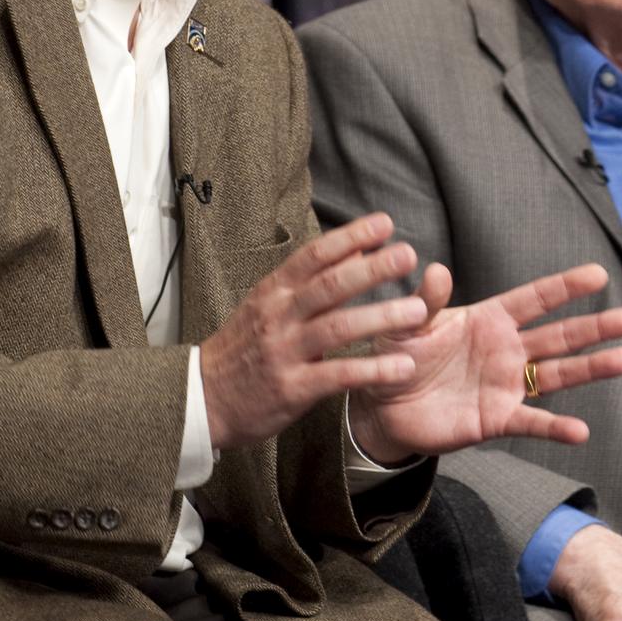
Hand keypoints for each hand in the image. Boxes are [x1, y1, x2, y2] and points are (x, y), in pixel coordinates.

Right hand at [201, 214, 429, 449]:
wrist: (202, 398)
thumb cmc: (244, 346)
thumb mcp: (268, 303)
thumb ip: (309, 279)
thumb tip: (356, 247)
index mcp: (274, 290)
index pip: (315, 254)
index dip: (350, 236)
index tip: (385, 223)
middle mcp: (279, 315)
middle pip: (330, 285)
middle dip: (372, 268)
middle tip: (408, 254)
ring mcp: (284, 352)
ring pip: (338, 327)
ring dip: (380, 317)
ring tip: (419, 310)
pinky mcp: (292, 389)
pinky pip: (338, 376)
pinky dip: (372, 370)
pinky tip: (402, 367)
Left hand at [348, 261, 621, 462]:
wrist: (384, 405)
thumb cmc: (398, 353)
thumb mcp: (407, 323)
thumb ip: (426, 301)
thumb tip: (435, 269)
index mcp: (489, 319)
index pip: (535, 299)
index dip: (565, 287)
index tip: (598, 274)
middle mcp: (506, 350)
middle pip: (559, 335)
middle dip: (595, 326)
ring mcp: (506, 385)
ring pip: (557, 374)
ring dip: (590, 368)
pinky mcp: (496, 419)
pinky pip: (531, 422)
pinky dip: (555, 427)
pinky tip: (581, 430)